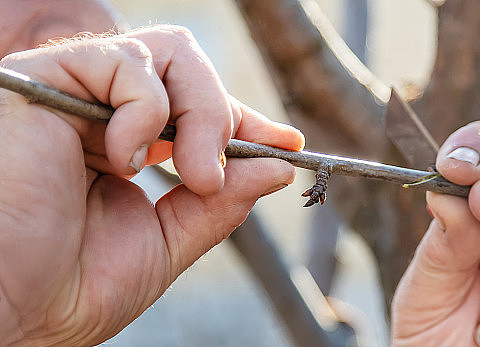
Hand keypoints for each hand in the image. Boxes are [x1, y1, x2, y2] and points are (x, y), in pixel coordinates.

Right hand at [0, 25, 303, 344]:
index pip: (194, 108)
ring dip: (201, 113)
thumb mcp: (165, 244)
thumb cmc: (67, 287)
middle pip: (188, 68)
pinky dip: (146, 110)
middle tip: (216, 175)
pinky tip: (123, 160)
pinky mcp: (44, 80)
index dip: (243, 120)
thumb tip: (278, 167)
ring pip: (168, 53)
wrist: (7, 310)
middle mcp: (97, 112)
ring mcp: (73, 93)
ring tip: (191, 174)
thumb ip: (219, 204)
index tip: (287, 144)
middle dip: (224, 116)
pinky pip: (125, 59)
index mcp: (120, 145)